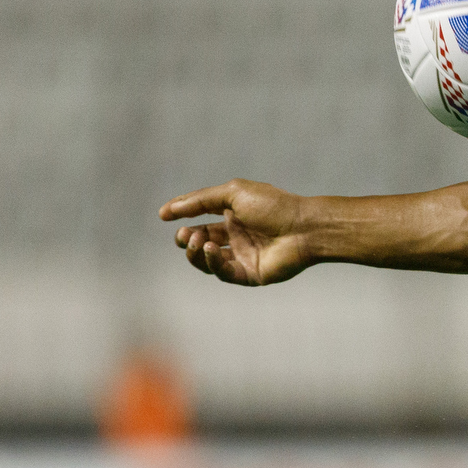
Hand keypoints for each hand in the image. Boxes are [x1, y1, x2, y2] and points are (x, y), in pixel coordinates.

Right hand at [159, 179, 312, 285]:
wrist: (304, 228)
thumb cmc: (274, 206)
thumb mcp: (233, 193)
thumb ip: (201, 200)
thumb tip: (171, 209)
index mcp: (235, 214)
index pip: (200, 217)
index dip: (182, 215)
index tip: (163, 214)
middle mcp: (237, 235)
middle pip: (200, 241)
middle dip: (186, 238)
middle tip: (184, 234)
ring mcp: (243, 256)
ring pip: (207, 260)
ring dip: (195, 252)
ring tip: (196, 241)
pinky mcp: (249, 274)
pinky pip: (223, 272)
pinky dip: (211, 262)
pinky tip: (210, 248)